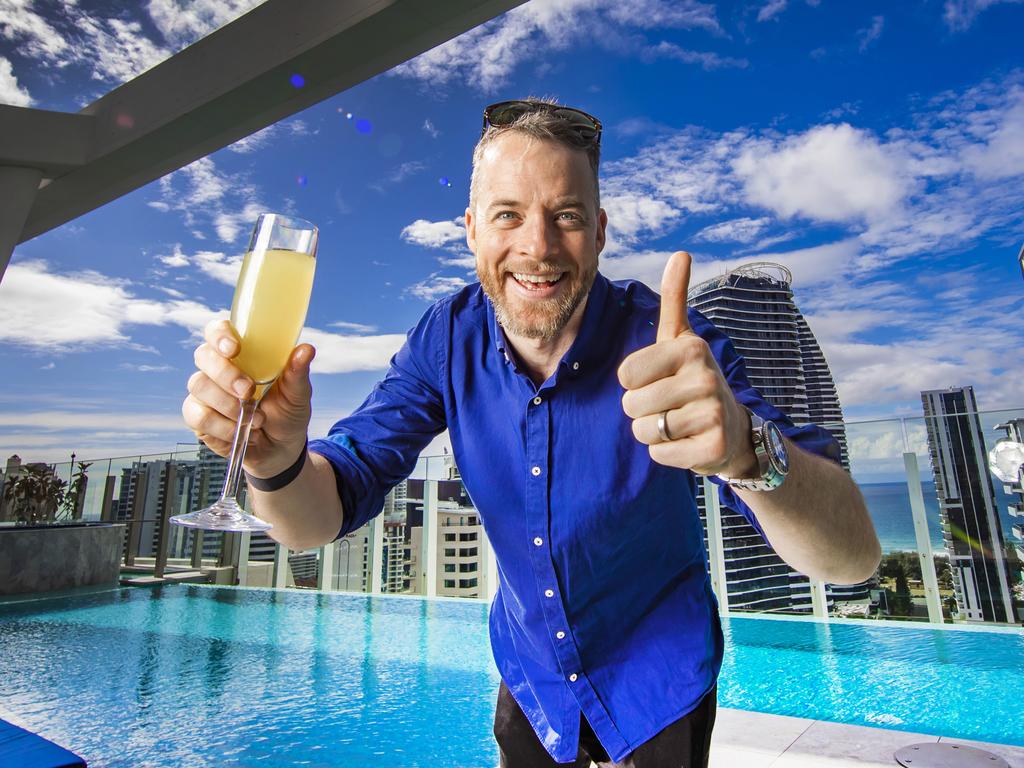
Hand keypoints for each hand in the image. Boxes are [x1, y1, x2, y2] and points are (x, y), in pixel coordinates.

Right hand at [182, 319, 314, 476]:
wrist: (280, 448)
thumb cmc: (287, 412)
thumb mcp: (297, 393)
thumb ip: (297, 372)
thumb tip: (306, 350)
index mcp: (241, 353)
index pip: (217, 331)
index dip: (219, 335)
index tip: (234, 348)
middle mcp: (217, 368)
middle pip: (203, 356)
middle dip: (225, 374)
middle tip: (248, 391)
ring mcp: (205, 392)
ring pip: (199, 386)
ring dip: (227, 404)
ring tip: (257, 419)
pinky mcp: (198, 417)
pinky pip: (197, 416)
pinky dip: (222, 427)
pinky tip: (241, 431)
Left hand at [617, 251, 756, 476]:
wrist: (732, 428)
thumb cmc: (692, 379)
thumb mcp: (682, 339)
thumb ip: (675, 299)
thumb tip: (681, 253)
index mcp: (690, 348)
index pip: (625, 374)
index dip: (635, 382)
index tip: (660, 379)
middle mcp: (705, 377)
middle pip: (631, 405)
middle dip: (642, 410)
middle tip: (670, 405)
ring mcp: (712, 414)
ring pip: (644, 431)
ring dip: (653, 433)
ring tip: (677, 423)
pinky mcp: (713, 449)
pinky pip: (659, 455)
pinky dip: (666, 454)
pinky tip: (687, 442)